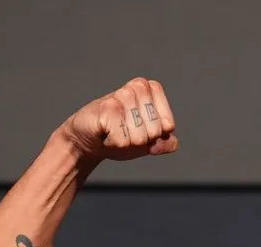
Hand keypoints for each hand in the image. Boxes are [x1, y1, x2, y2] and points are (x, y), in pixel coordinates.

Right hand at [60, 77, 178, 161]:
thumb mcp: (147, 142)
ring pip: (140, 137)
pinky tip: (106, 132)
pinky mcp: (107, 107)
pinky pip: (124, 140)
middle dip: (141, 140)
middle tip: (125, 131)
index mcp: (151, 90)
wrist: (88, 140)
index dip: (155, 135)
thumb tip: (172, 141)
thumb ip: (165, 143)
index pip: (169, 125)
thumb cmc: (118, 136)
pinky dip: (115, 143)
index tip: (140, 129)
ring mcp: (122, 96)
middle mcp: (138, 88)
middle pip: (156, 131)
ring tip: (115, 131)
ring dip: (127, 142)